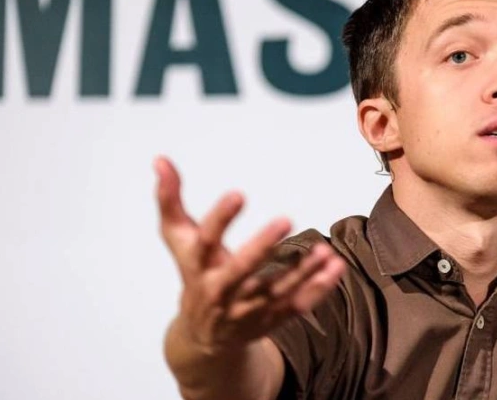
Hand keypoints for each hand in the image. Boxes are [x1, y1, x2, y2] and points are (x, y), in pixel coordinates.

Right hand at [155, 156, 345, 356]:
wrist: (203, 337)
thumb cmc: (194, 273)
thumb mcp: (178, 238)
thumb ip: (170, 200)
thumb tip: (160, 160)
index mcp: (198, 266)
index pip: (206, 240)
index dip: (221, 218)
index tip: (239, 193)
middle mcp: (220, 291)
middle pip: (240, 270)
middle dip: (262, 246)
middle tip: (285, 219)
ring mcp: (246, 309)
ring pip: (276, 291)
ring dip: (302, 271)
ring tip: (324, 249)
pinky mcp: (269, 320)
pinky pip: (297, 305)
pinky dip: (318, 288)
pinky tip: (336, 266)